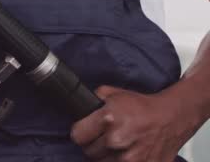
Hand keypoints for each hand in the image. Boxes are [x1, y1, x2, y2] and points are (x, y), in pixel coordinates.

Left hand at [71, 86, 194, 161]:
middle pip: (89, 152)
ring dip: (107, 155)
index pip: (77, 136)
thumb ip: (93, 101)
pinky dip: (120, 161)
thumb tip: (78, 107)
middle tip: (106, 137)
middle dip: (95, 144)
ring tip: (118, 144)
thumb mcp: (113, 94)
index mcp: (108, 119)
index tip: (86, 131)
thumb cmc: (143, 107)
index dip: (81, 132)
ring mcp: (130, 158)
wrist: (172, 117)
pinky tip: (127, 152)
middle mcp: (117, 139)